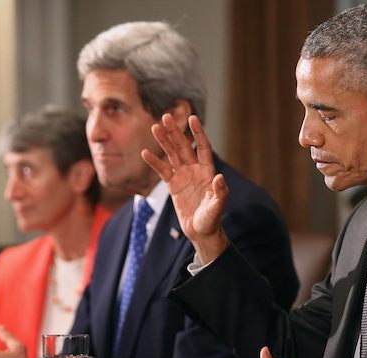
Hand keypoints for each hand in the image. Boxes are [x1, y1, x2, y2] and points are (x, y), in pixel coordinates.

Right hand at [142, 114, 228, 263]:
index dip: (197, 133)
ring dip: (164, 142)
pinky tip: (145, 153)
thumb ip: (220, 193)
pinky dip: (154, 162)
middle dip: (175, 132)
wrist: (201, 232)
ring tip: (154, 127)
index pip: (202, 147)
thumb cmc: (211, 220)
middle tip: (166, 117)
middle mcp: (195, 170)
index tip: (192, 118)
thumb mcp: (217, 207)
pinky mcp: (173, 185)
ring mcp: (183, 176)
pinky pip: (162, 171)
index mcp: (207, 172)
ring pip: (172, 155)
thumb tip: (220, 178)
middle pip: (184, 146)